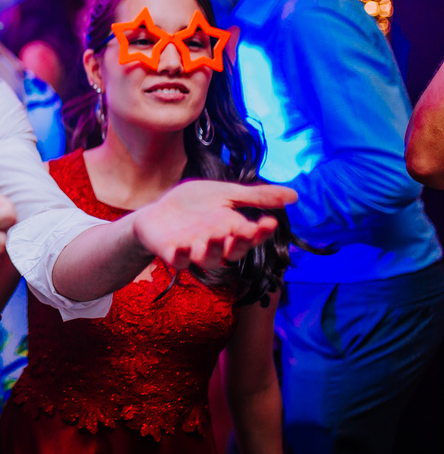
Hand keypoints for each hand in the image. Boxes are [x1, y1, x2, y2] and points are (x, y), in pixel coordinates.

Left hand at [132, 180, 296, 269]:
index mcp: (231, 230)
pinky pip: (178, 260)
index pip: (252, 236)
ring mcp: (193, 251)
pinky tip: (182, 246)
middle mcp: (216, 244)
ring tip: (214, 234)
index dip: (261, 233)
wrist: (158, 211)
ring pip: (208, 258)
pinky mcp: (171, 254)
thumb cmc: (194, 204)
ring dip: (213, 248)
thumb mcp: (226, 193)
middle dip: (240, 242)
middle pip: (233, 251)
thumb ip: (256, 196)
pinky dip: (181, 256)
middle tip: (244, 229)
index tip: (269, 222)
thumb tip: (295, 196)